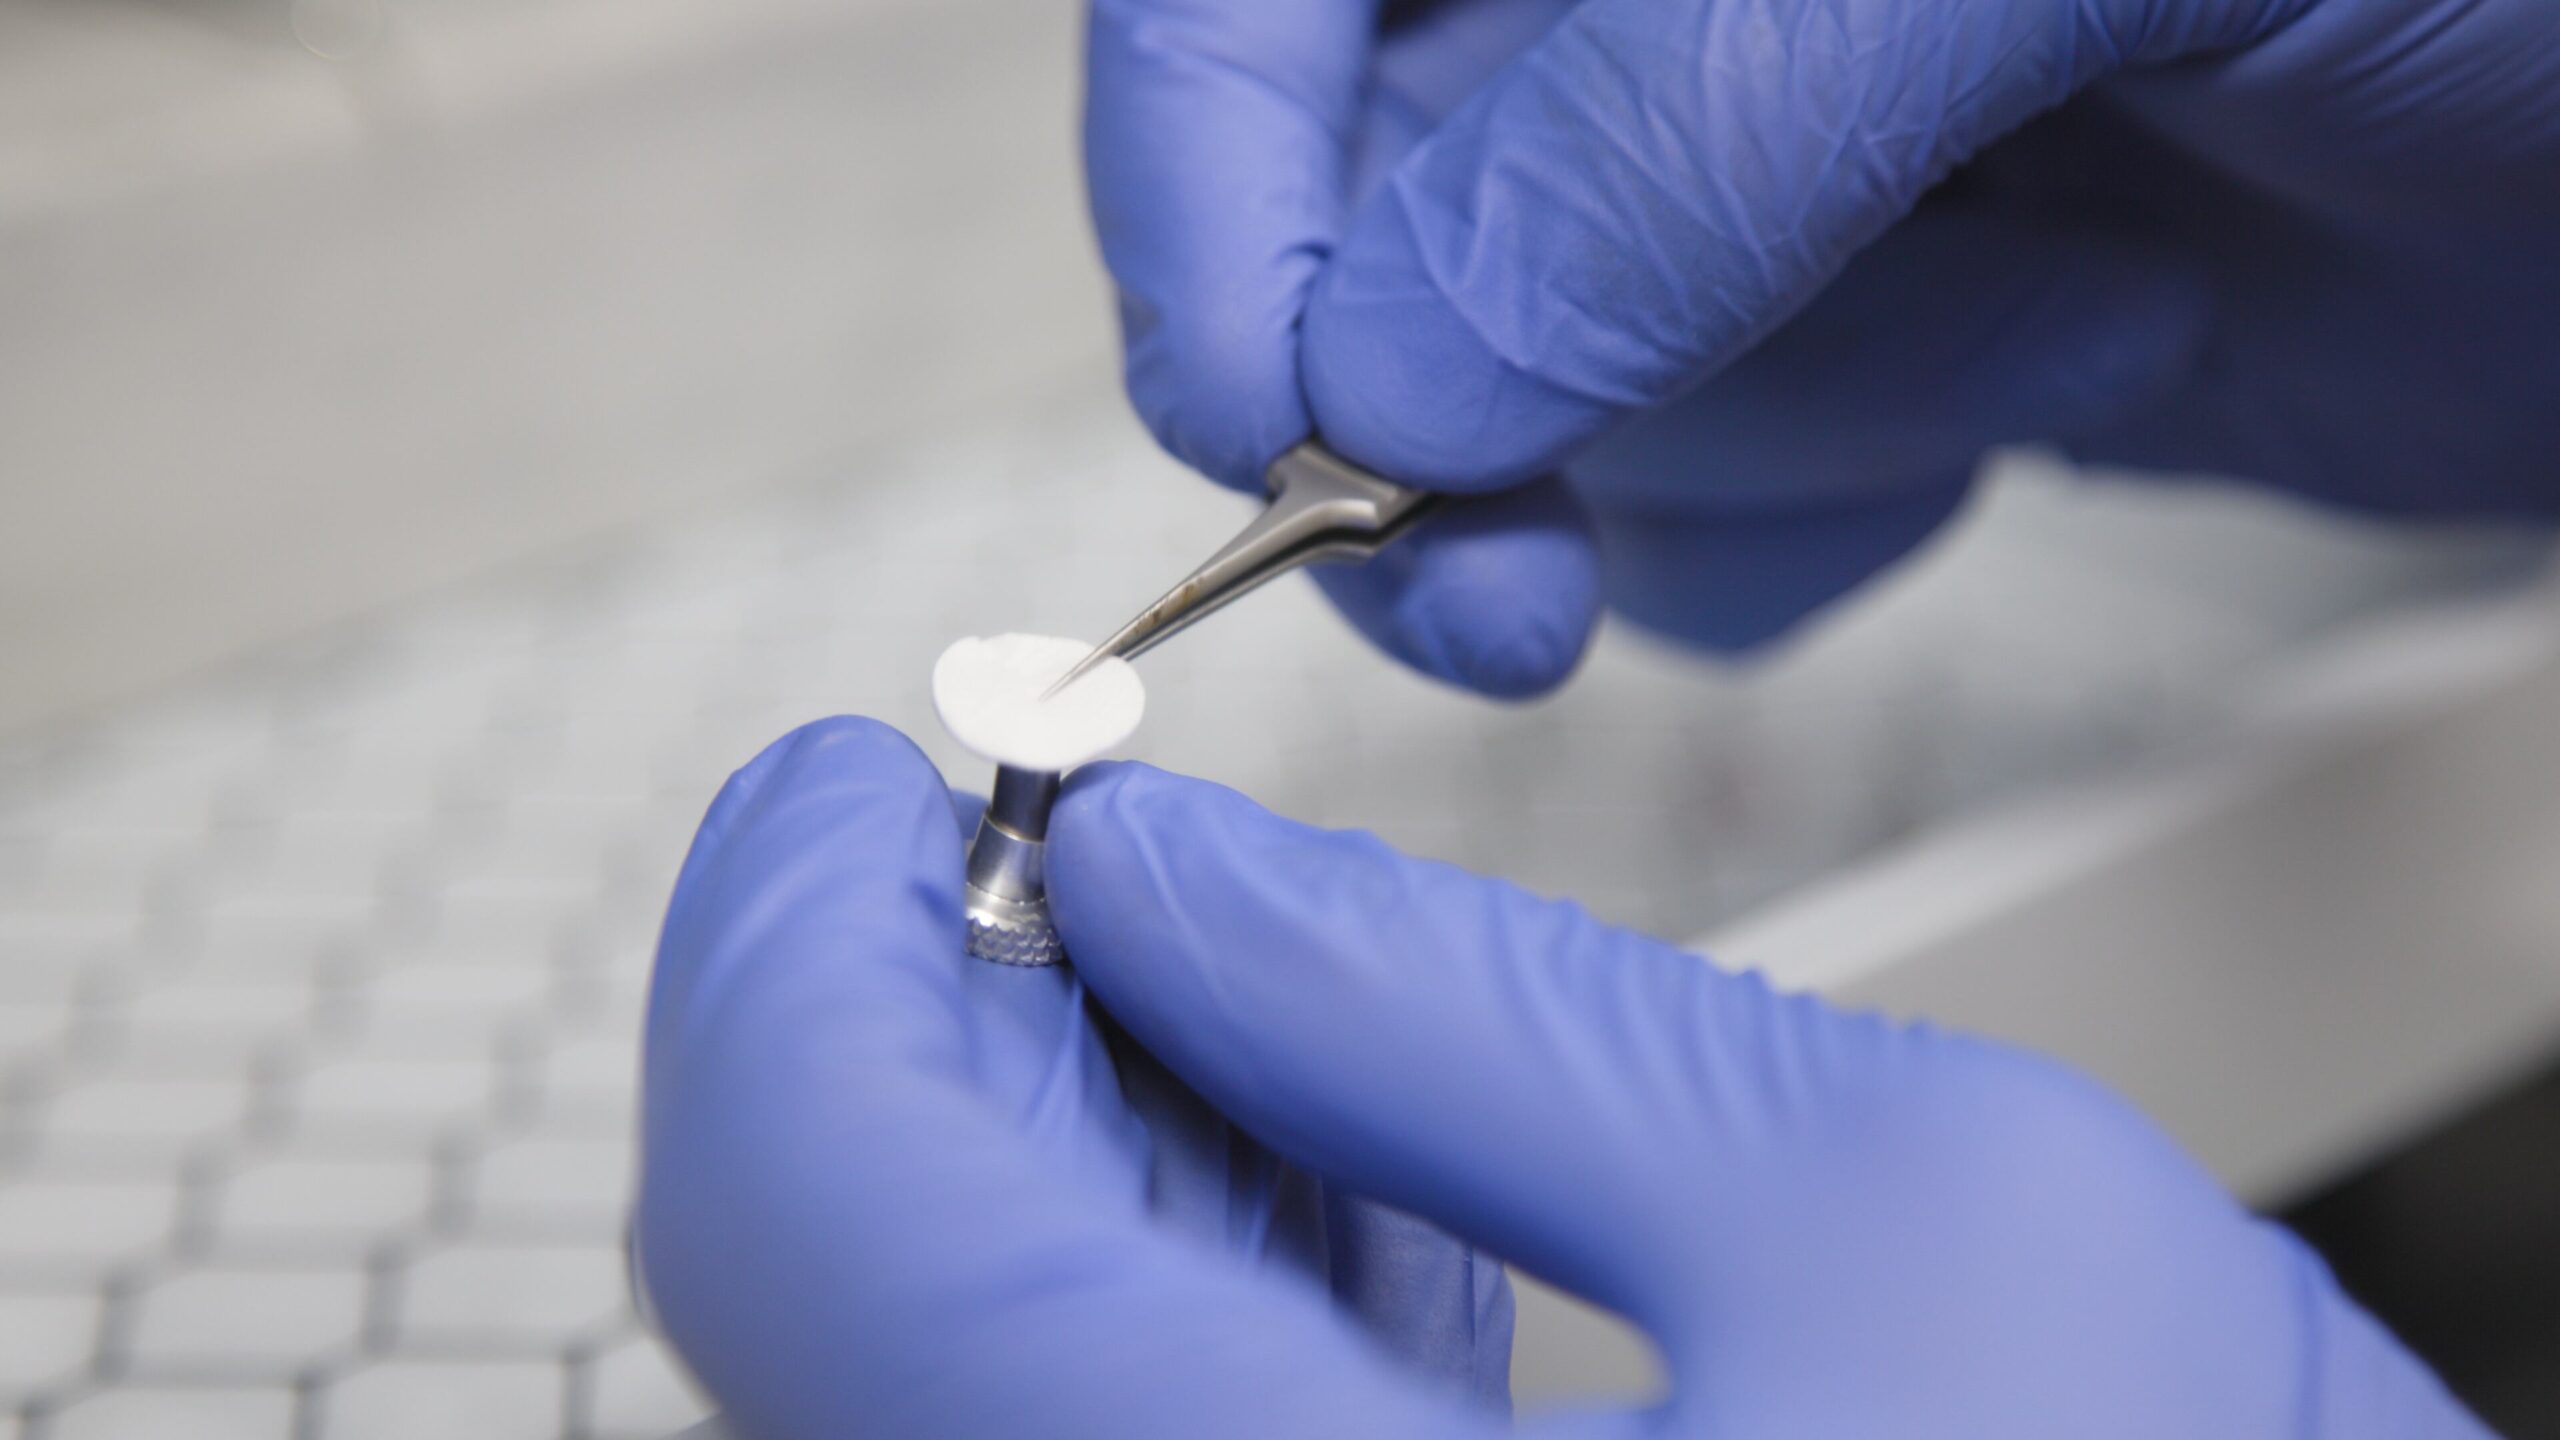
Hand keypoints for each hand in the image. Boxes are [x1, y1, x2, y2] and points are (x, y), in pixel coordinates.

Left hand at [638, 717, 2483, 1436]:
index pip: (842, 1249)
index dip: (788, 966)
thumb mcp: (1915, 1202)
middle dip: (913, 1037)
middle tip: (1017, 831)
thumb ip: (1468, 1014)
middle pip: (864, 1330)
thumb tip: (1163, 866)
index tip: (845, 779)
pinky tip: (1273, 1133)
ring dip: (1027, 1143)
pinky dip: (1159, 1277)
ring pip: (977, 1392)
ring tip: (1155, 945)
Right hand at [1085, 0, 2559, 686]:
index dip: (1202, 164)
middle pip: (1369, 200)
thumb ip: (1699, 110)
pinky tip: (2030, 403)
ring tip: (2069, 304)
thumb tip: (1390, 362)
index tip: (1247, 401)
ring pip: (1530, 385)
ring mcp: (1762, 162)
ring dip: (1764, 430)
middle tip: (1512, 548)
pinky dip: (1817, 521)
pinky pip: (1690, 499)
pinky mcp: (1864, 333)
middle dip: (1470, 390)